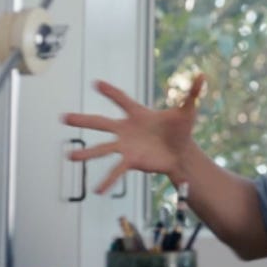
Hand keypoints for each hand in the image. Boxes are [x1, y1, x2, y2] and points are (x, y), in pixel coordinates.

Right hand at [62, 74, 205, 193]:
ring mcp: (126, 146)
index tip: (96, 84)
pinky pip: (116, 171)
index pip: (122, 100)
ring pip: (103, 149)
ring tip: (70, 156)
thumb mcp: (187, 111)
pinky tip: (97, 191)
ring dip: (87, 153)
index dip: (111, 92)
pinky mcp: (131, 161)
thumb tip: (202, 75)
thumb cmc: (181, 129)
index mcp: (138, 114)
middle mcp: (126, 129)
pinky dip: (108, 181)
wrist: (182, 151)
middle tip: (64, 117)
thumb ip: (192, 93)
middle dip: (83, 120)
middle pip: (102, 123)